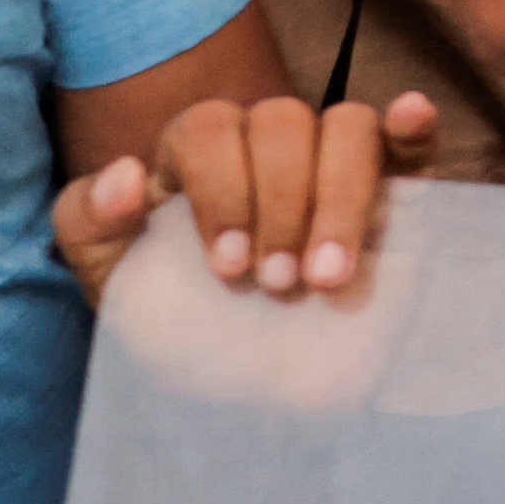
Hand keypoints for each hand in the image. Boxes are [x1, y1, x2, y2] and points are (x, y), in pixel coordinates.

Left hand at [53, 88, 433, 306]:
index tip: (228, 268)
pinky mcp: (393, 193)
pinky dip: (413, 128)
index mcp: (197, 152)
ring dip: (338, 197)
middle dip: (281, 203)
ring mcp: (332, 164)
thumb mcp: (112, 280)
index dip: (222, 192)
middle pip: (283, 120)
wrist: (241, 386)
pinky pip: (405, 142)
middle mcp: (266, 143)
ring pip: (347, 127)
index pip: (210, 129)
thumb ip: (90, 222)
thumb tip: (128, 173)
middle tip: (276, 283)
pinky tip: (413, 116)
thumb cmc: (174, 321)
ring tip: (326, 276)